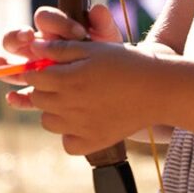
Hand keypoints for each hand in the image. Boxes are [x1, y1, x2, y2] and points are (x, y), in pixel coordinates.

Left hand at [1, 3, 161, 154]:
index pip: (32, 77)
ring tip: (74, 101)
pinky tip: (83, 123)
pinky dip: (71, 136)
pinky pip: (68, 144)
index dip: (37, 70)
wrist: (161, 89)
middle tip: (63, 83)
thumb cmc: (128, 63)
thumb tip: (33, 48)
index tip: (48, 68)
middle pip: (37, 100)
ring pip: (48, 123)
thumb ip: (61, 48)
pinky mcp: (94, 142)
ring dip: (55, 112)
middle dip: (44, 89)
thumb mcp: (94, 49)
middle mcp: (69, 105)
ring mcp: (81, 126)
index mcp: (67, 79)